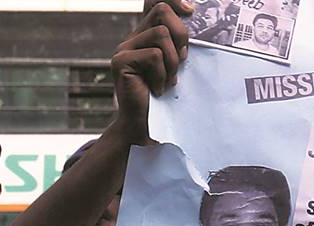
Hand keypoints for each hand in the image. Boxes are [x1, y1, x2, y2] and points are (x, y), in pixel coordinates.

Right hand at [110, 0, 193, 141]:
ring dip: (173, 62)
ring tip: (168, 81)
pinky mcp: (120, 61)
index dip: (174, 0)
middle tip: (182, 62)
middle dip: (181, 36)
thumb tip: (192, 16)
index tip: (191, 11)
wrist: (146, 125)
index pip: (157, 3)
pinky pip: (153, 55)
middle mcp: (133, 38)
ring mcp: (124, 48)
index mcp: (146, 36)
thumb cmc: (166, 97)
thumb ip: (180, 44)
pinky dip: (162, 75)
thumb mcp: (177, 66)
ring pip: (161, 35)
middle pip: (162, 12)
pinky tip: (157, 89)